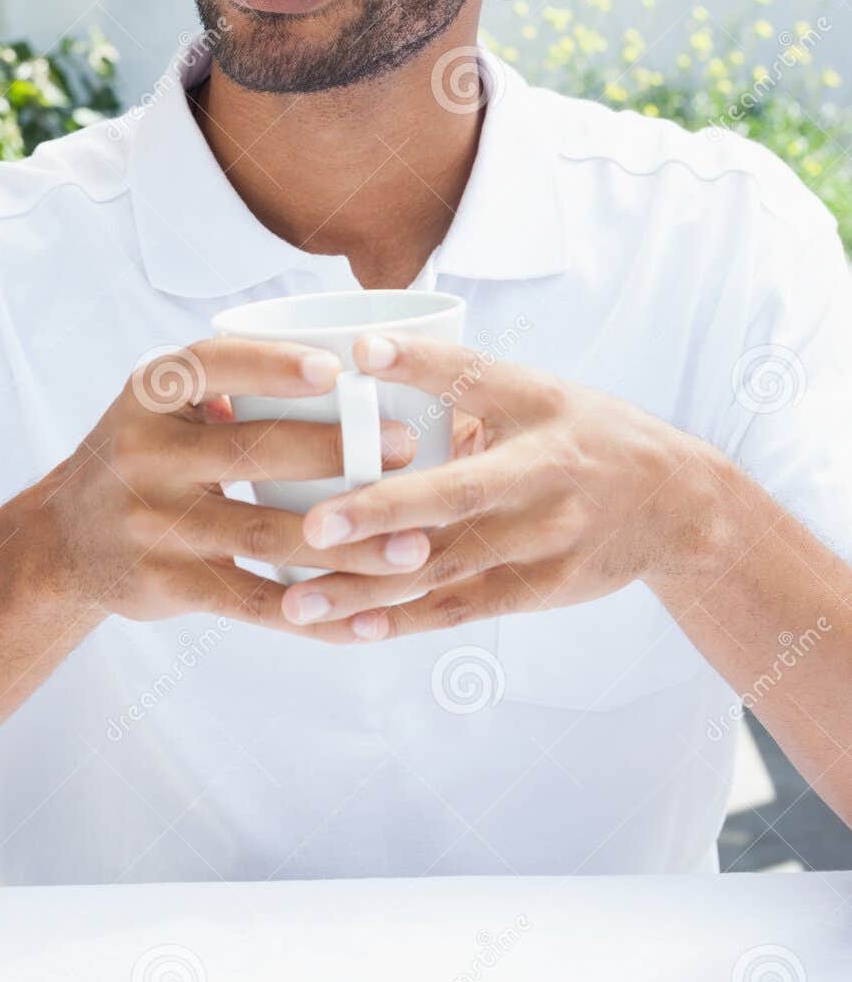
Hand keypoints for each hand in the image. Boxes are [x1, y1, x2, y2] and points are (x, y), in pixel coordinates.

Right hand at [32, 336, 426, 632]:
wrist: (66, 540)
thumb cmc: (150, 455)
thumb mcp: (166, 405)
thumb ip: (233, 382)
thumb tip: (359, 362)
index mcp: (151, 393)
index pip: (212, 366)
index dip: (271, 365)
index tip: (335, 368)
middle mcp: (144, 454)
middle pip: (251, 453)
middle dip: (338, 452)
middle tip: (409, 449)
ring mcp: (153, 524)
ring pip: (266, 535)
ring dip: (348, 545)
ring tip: (414, 545)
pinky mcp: (167, 586)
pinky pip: (254, 603)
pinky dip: (317, 615)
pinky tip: (369, 621)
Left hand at [283, 332, 722, 639]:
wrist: (679, 507)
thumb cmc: (582, 438)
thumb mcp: (538, 396)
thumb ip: (461, 389)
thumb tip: (357, 363)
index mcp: (539, 404)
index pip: (478, 375)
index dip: (421, 363)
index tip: (362, 353)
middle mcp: (546, 470)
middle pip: (459, 492)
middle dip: (383, 512)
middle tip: (314, 525)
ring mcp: (547, 536)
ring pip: (446, 565)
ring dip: (370, 587)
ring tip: (301, 600)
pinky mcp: (543, 588)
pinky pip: (463, 608)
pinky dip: (405, 621)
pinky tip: (351, 629)